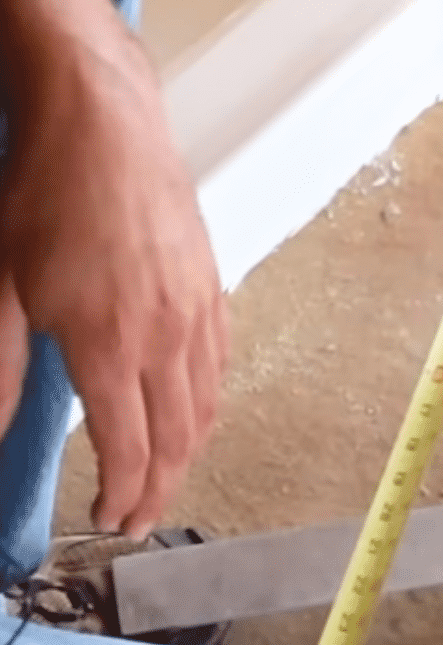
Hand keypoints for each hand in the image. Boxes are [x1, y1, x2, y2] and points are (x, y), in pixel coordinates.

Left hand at [0, 30, 225, 537]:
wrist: (103, 124)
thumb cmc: (45, 194)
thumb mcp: (0, 286)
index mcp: (112, 343)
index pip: (131, 447)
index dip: (125, 495)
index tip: (113, 521)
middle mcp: (167, 335)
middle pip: (179, 438)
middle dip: (161, 489)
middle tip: (139, 519)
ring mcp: (197, 310)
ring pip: (207, 405)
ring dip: (189, 452)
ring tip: (166, 477)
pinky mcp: (211, 285)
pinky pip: (219, 362)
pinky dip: (209, 401)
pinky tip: (191, 408)